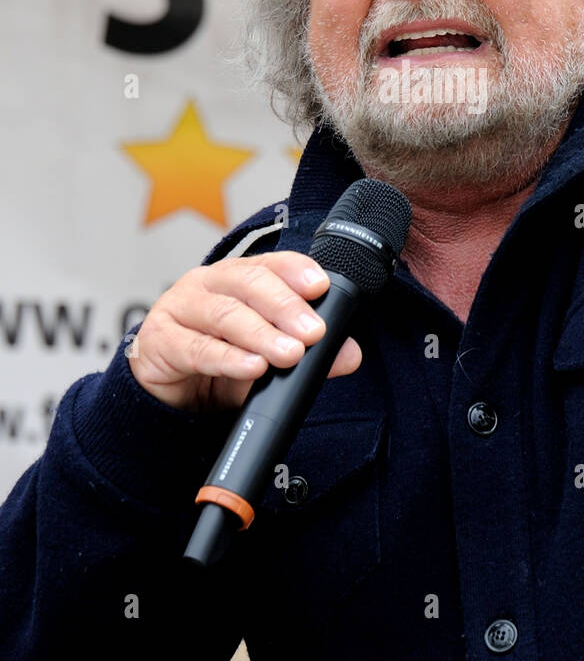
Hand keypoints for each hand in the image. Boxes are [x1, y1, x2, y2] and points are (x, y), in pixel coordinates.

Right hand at [130, 253, 361, 412]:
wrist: (166, 397)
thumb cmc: (216, 365)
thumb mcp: (266, 359)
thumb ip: (308, 356)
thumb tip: (349, 355)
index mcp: (235, 279)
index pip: (269, 264)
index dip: (295, 270)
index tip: (321, 286)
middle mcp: (207, 284)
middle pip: (248, 282)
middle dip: (285, 306)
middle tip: (312, 332)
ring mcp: (179, 308)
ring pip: (224, 313)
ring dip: (261, 334)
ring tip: (289, 353)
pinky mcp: (159, 341)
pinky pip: (195, 347)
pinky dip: (227, 358)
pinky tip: (251, 367)